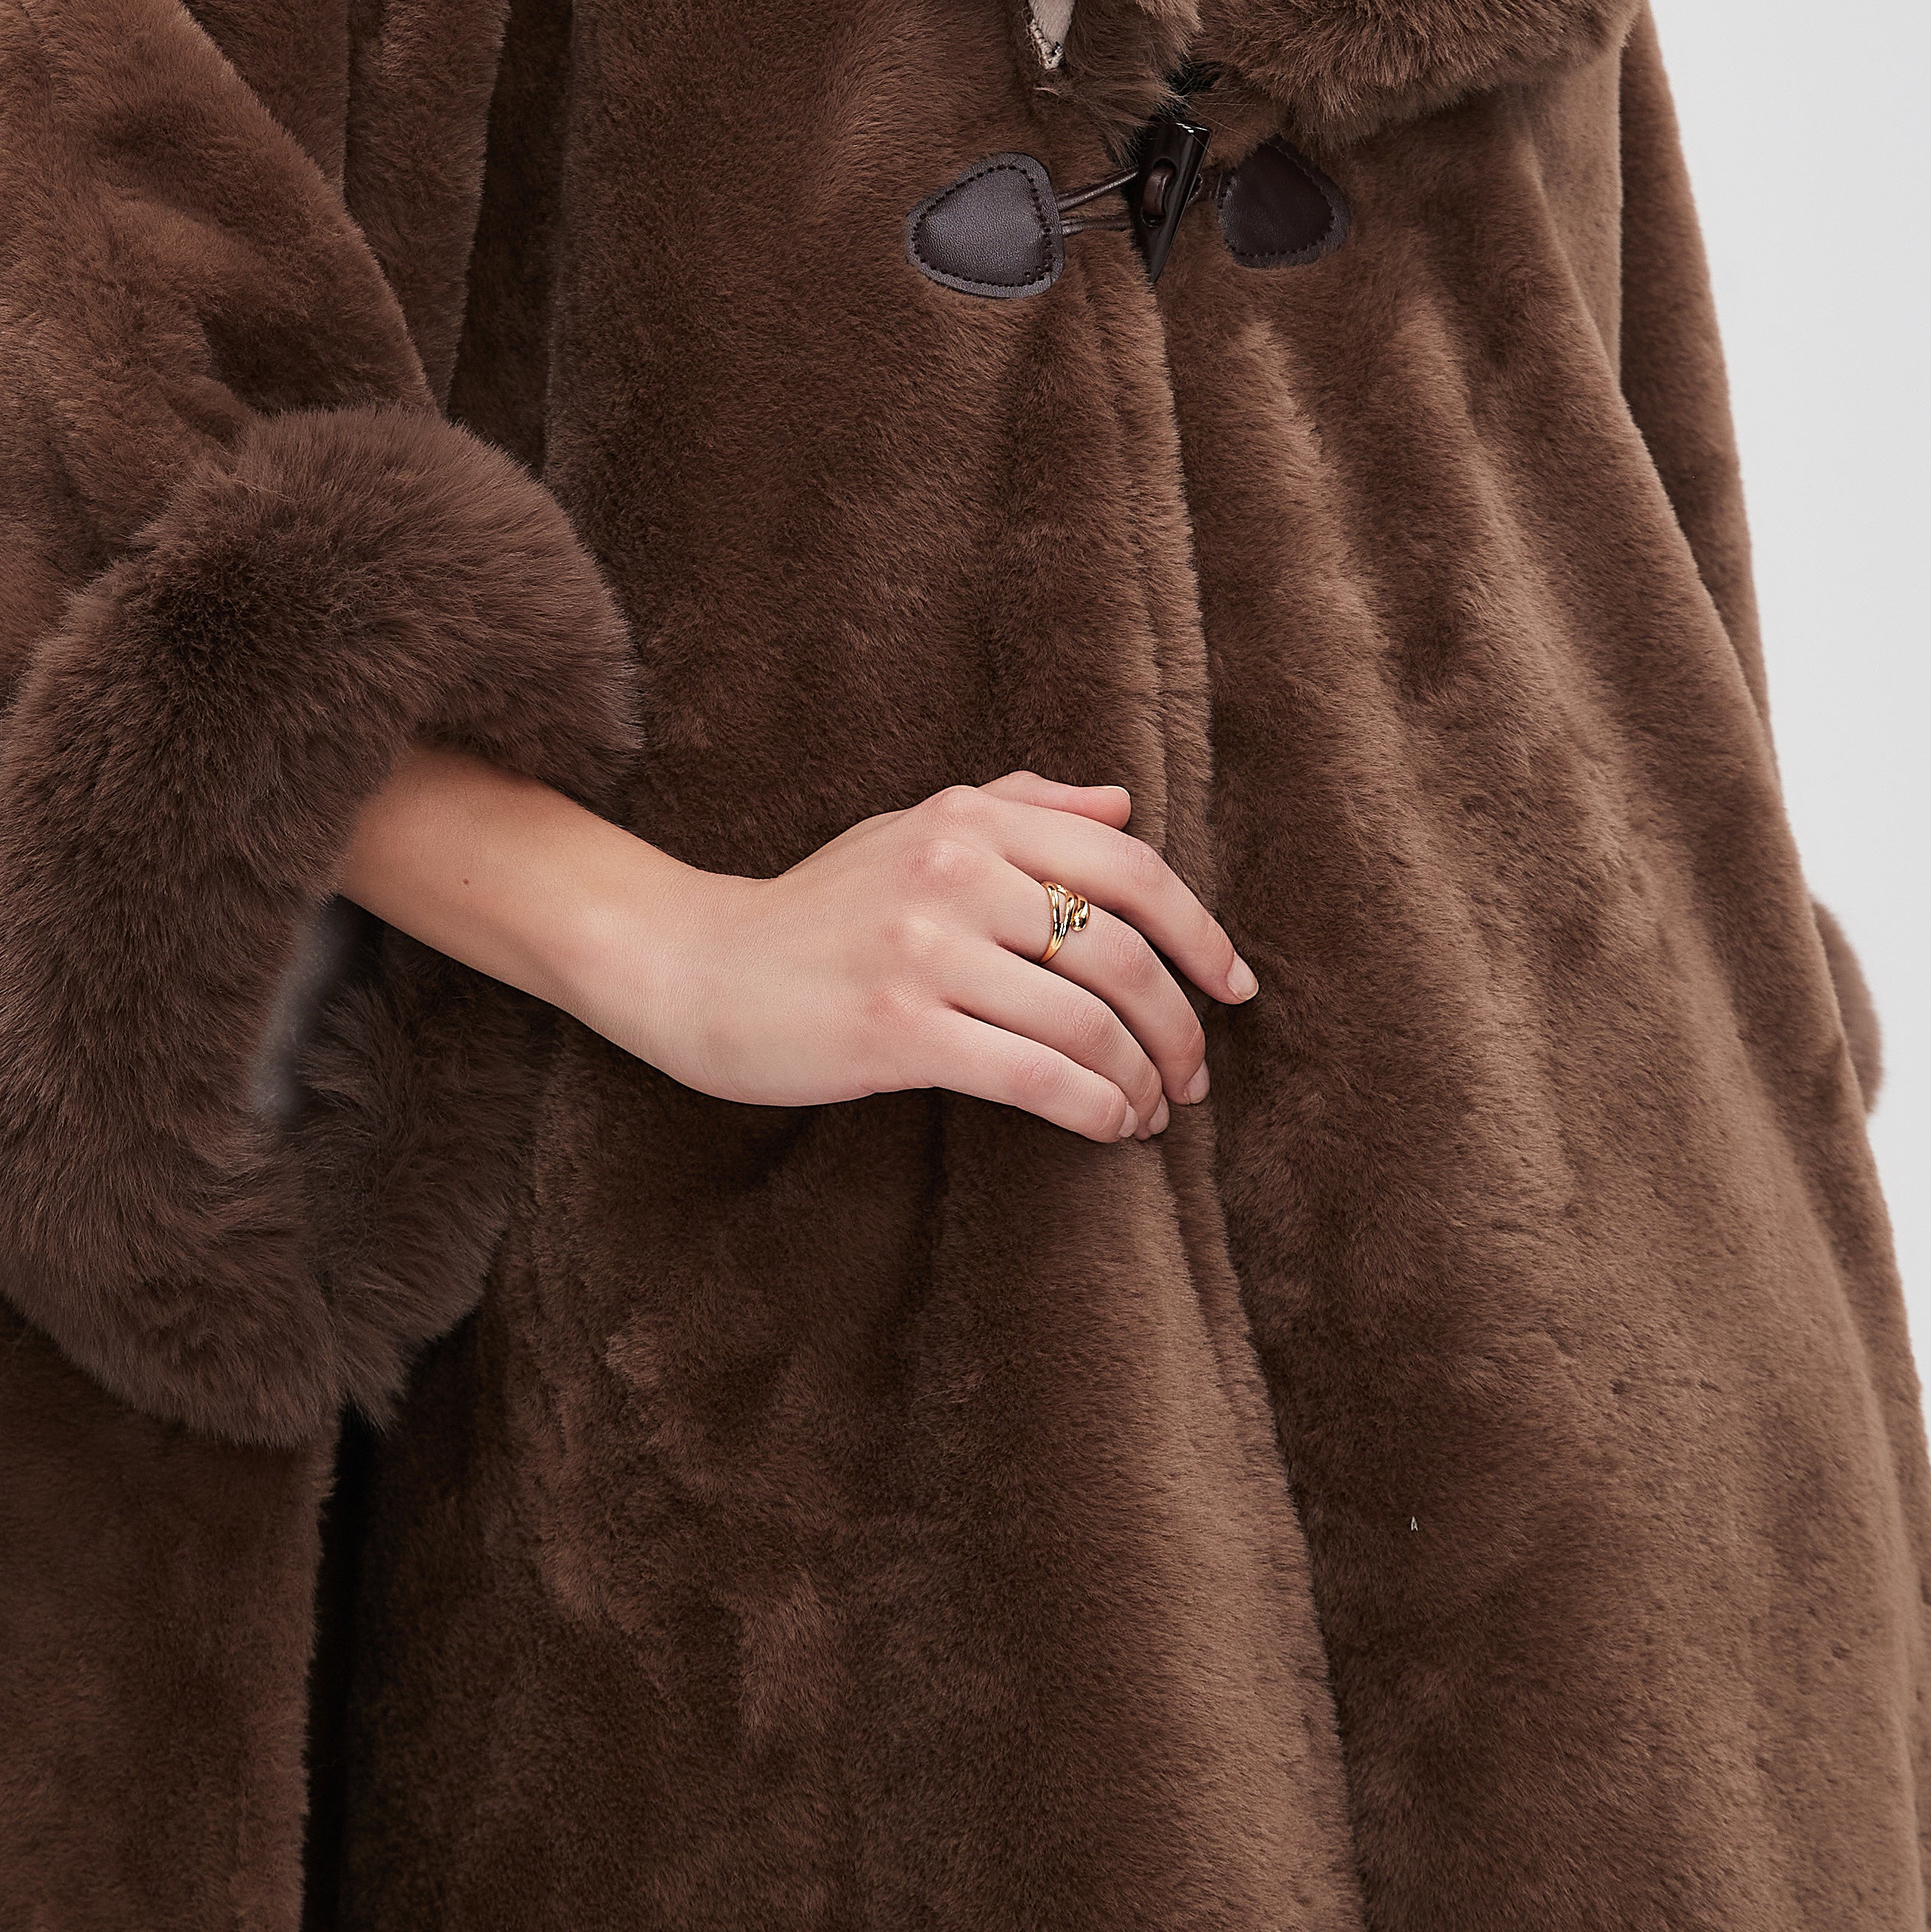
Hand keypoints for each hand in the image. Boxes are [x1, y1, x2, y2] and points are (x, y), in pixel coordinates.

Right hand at [644, 772, 1255, 1144]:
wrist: (696, 966)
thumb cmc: (817, 908)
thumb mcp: (912, 830)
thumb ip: (1020, 807)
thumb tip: (1125, 804)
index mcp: (968, 818)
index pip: (1129, 870)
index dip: (1200, 933)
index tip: (1234, 987)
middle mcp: (953, 871)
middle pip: (1122, 955)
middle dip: (1178, 1026)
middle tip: (1193, 1076)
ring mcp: (924, 950)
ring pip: (1085, 1025)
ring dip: (1138, 1081)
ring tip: (1149, 1111)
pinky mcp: (897, 1029)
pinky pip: (1034, 1076)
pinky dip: (1092, 1109)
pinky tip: (1108, 1127)